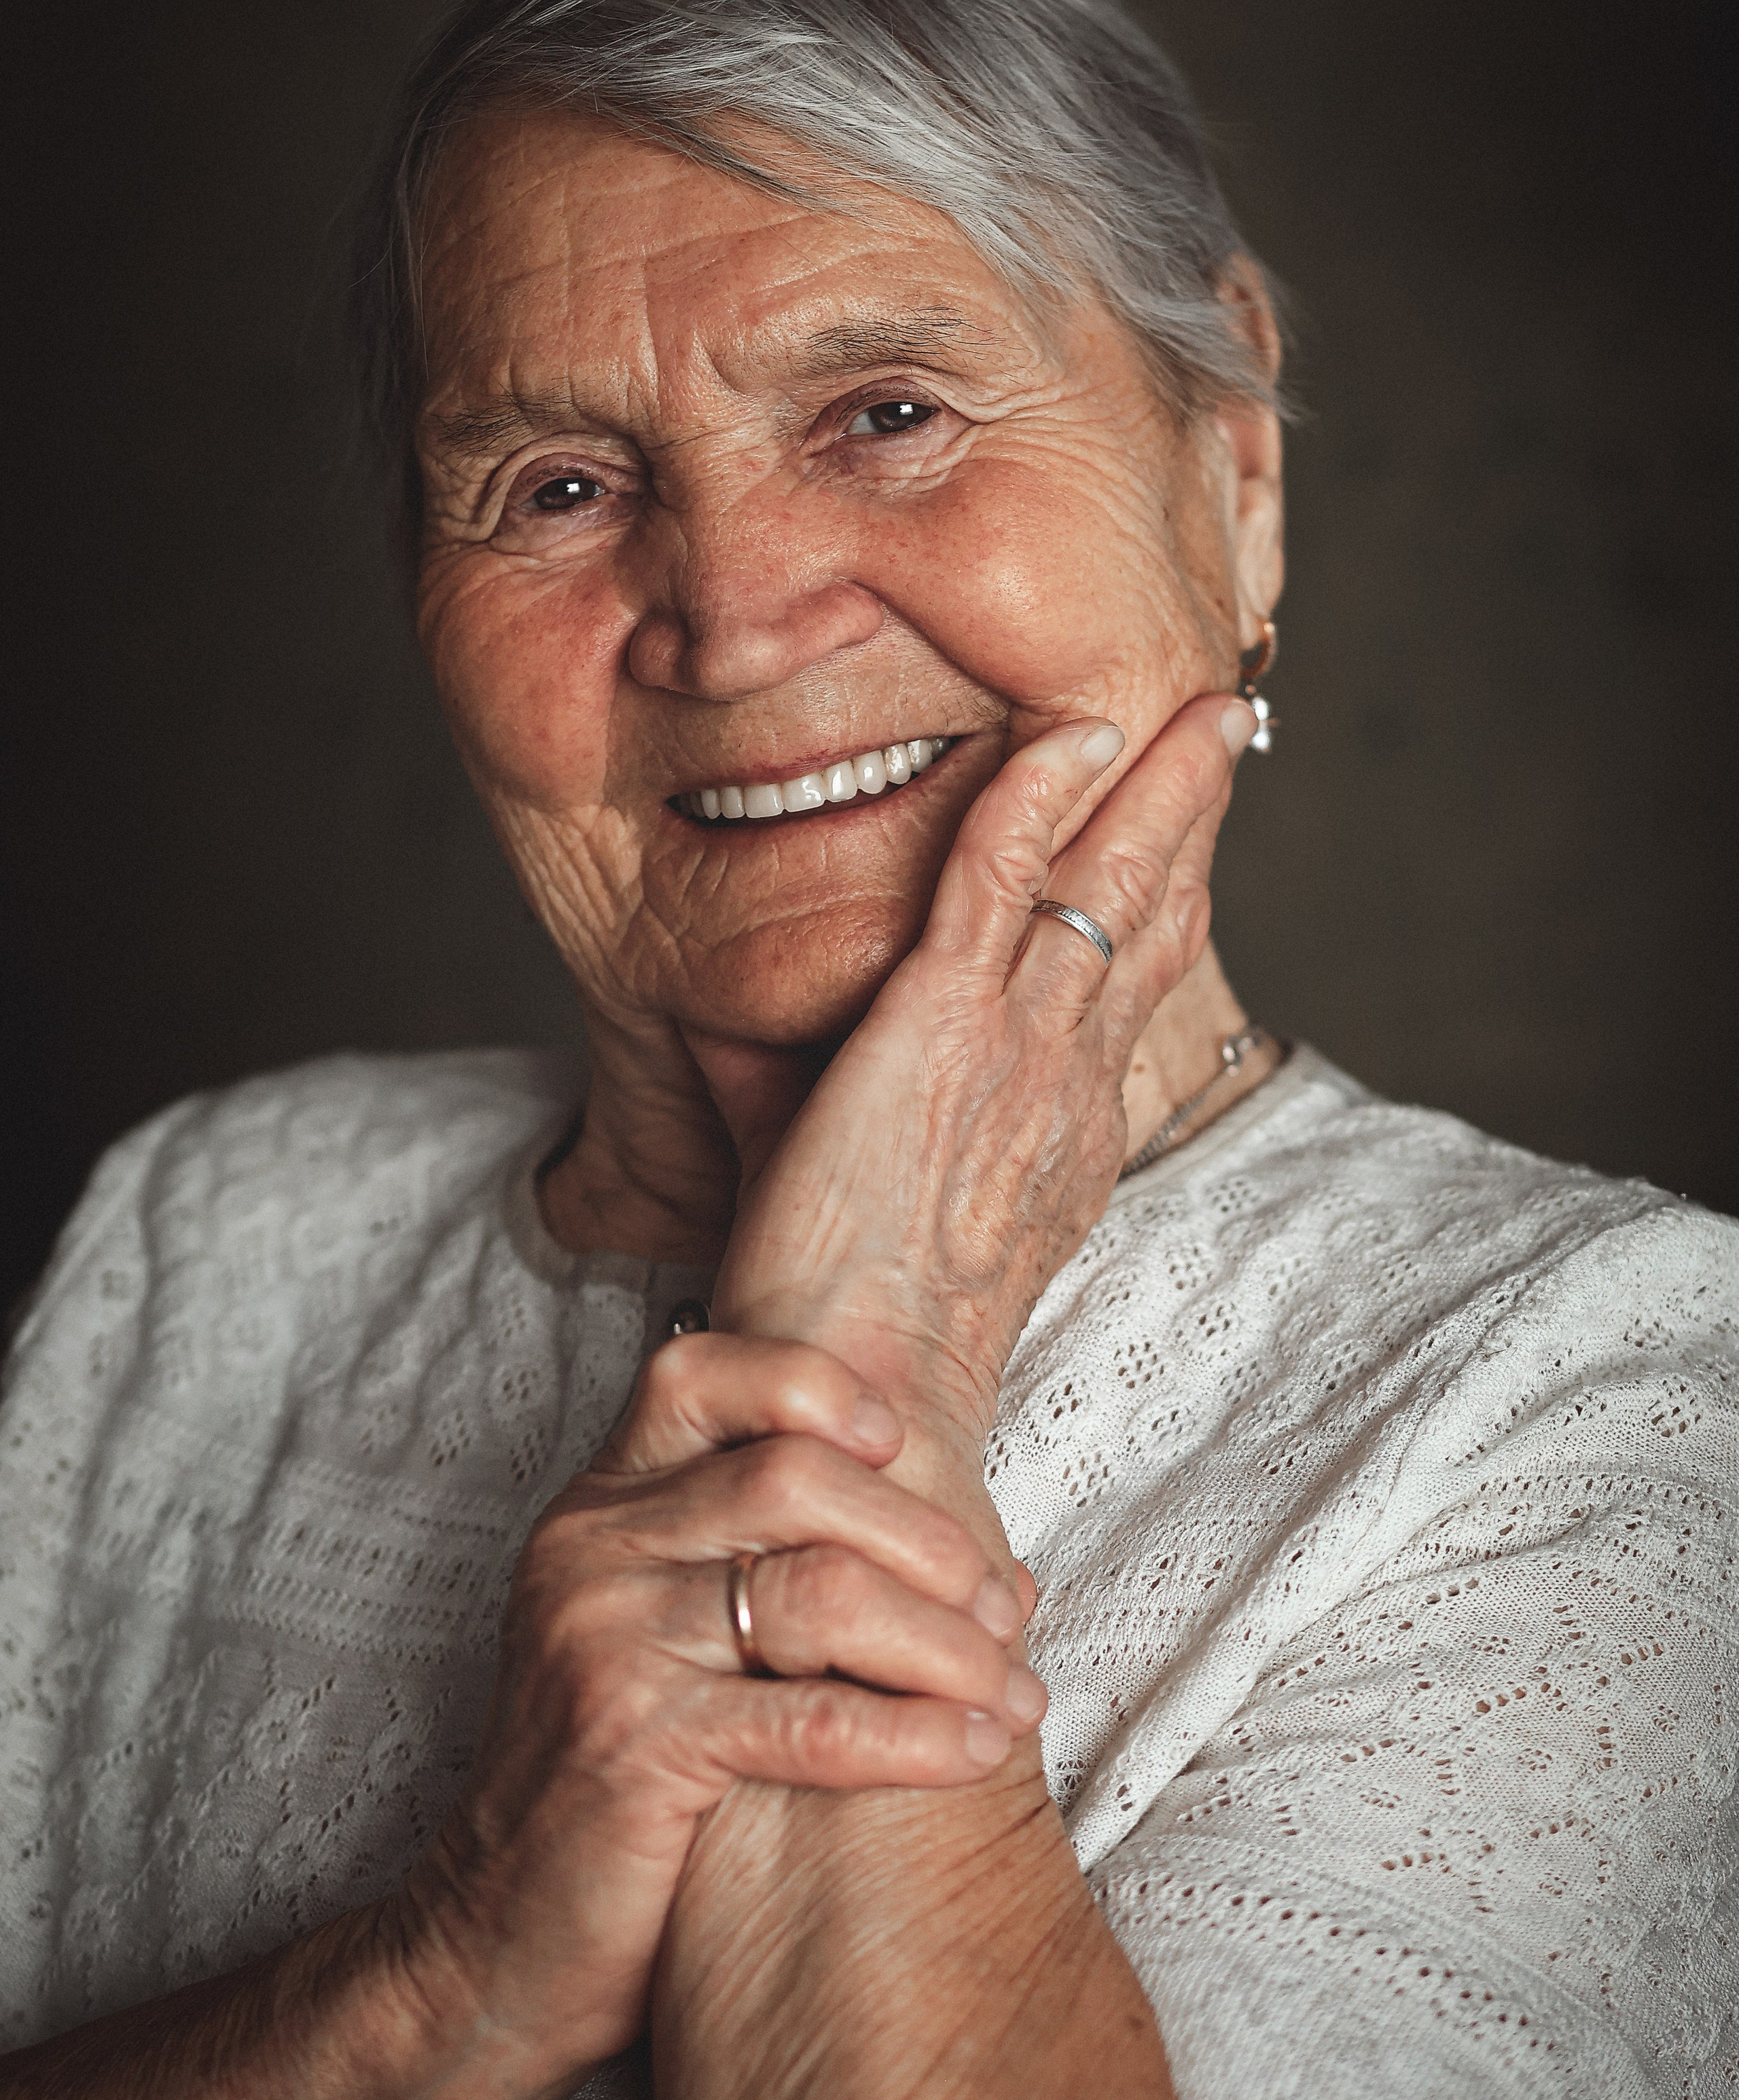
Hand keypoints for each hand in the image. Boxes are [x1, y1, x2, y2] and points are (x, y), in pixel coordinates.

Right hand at [390, 1332, 1044, 2089]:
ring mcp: (603, 1639)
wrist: (495, 1945)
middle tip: (1000, 1610)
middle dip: (927, 1539)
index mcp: (598, 1505)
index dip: (811, 1385)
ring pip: (821, 1590)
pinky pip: (812, 1718)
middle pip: (793, 1473)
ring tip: (1011, 1691)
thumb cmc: (622, 1793)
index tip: (901, 1443)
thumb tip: (1011, 1576)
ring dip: (944, 1643)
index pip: (699, 1371)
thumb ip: (812, 1583)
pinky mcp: (632, 1742)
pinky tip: (977, 1752)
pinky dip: (917, 1734)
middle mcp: (589, 1548)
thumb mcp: (693, 1655)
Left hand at [703, 694, 1252, 1466]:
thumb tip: (744, 1053)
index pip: (1129, 990)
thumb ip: (830, 1123)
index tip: (1186, 841)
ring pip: (1104, 882)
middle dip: (1190, 814)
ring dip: (1156, 781)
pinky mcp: (942, 1022)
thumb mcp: (875, 1217)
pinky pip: (1004, 877)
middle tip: (1227, 728)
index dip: (1166, 903)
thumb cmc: (851, 1328)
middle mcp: (1065, 1081)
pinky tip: (1070, 733)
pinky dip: (1039, 794)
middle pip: (1147, 917)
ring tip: (1206, 707)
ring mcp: (1016, 1047)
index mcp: (1065, 1135)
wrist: (853, 1392)